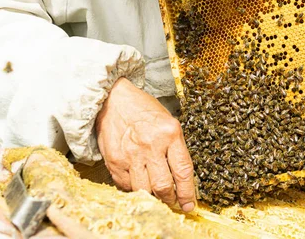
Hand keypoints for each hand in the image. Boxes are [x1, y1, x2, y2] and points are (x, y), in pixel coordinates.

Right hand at [96, 78, 195, 211]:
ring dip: (153, 197)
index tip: (189, 204)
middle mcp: (151, 145)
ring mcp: (131, 155)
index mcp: (169, 134)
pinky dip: (135, 189)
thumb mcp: (169, 123)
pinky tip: (140, 181)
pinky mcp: (115, 162)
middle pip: (163, 186)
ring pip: (145, 190)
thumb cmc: (144, 111)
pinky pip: (127, 186)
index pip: (183, 171)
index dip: (188, 192)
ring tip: (158, 194)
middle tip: (174, 202)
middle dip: (171, 199)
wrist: (114, 101)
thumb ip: (176, 148)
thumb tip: (182, 178)